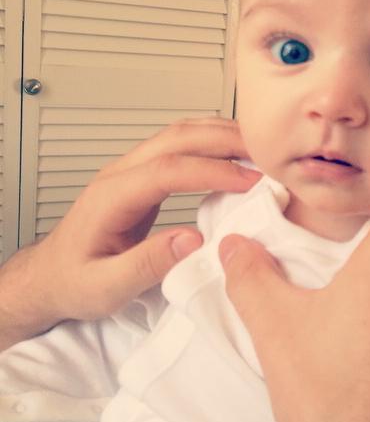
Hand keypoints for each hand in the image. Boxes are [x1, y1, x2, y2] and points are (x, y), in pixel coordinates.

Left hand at [0, 118, 260, 348]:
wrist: (50, 276)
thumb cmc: (74, 283)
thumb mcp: (104, 288)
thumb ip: (147, 264)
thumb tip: (194, 240)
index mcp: (112, 196)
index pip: (170, 168)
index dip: (214, 170)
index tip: (250, 181)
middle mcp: (121, 172)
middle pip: (178, 136)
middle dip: (226, 140)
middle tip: (267, 154)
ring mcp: (132, 169)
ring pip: (181, 133)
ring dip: (221, 134)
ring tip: (259, 148)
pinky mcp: (143, 175)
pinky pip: (181, 145)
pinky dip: (213, 142)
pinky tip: (234, 152)